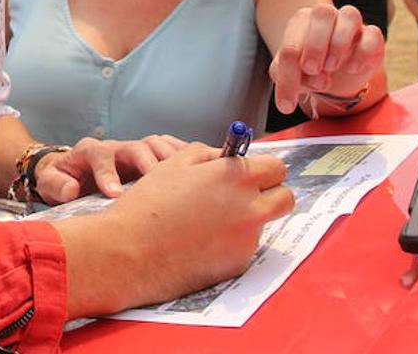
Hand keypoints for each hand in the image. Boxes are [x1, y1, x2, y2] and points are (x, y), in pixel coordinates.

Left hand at [34, 134, 187, 203]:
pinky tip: (199, 167)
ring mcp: (135, 148)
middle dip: (148, 164)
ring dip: (171, 160)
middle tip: (160, 183)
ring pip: (156, 145)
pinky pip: (170, 147)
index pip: (100, 156)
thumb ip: (56, 185)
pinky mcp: (150, 154)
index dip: (108, 174)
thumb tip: (71, 190)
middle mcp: (117, 147)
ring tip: (186, 178)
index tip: (114, 194)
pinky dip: (184, 154)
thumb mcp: (50, 183)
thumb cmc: (63, 180)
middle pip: (136, 147)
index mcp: (91, 152)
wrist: (72, 172)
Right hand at [56, 143, 293, 315]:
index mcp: (235, 176)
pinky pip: (245, 246)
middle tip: (244, 195)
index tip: (250, 172)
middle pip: (285, 197)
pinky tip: (201, 240)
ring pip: (263, 222)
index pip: (277, 167)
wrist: (132, 252)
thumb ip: (208, 153)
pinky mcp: (239, 263)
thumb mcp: (174, 163)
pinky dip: (230, 242)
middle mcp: (249, 206)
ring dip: (247, 218)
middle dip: (270, 193)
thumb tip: (226, 155)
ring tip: (208, 220)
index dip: (262, 168)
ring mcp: (247, 238)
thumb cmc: (149, 204)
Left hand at [269, 3, 383, 113]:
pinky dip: (363, 52)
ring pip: (350, 15)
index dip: (289, 71)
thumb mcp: (292, 78)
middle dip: (315, 45)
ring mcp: (351, 23)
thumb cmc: (309, 71)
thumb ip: (290, 79)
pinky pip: (373, 34)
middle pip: (322, 13)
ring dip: (339, 43)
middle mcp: (326, 16)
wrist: (334, 77)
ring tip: (331, 67)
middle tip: (311, 70)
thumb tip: (314, 81)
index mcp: (300, 22)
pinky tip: (353, 68)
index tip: (289, 99)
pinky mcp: (372, 36)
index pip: (291, 41)